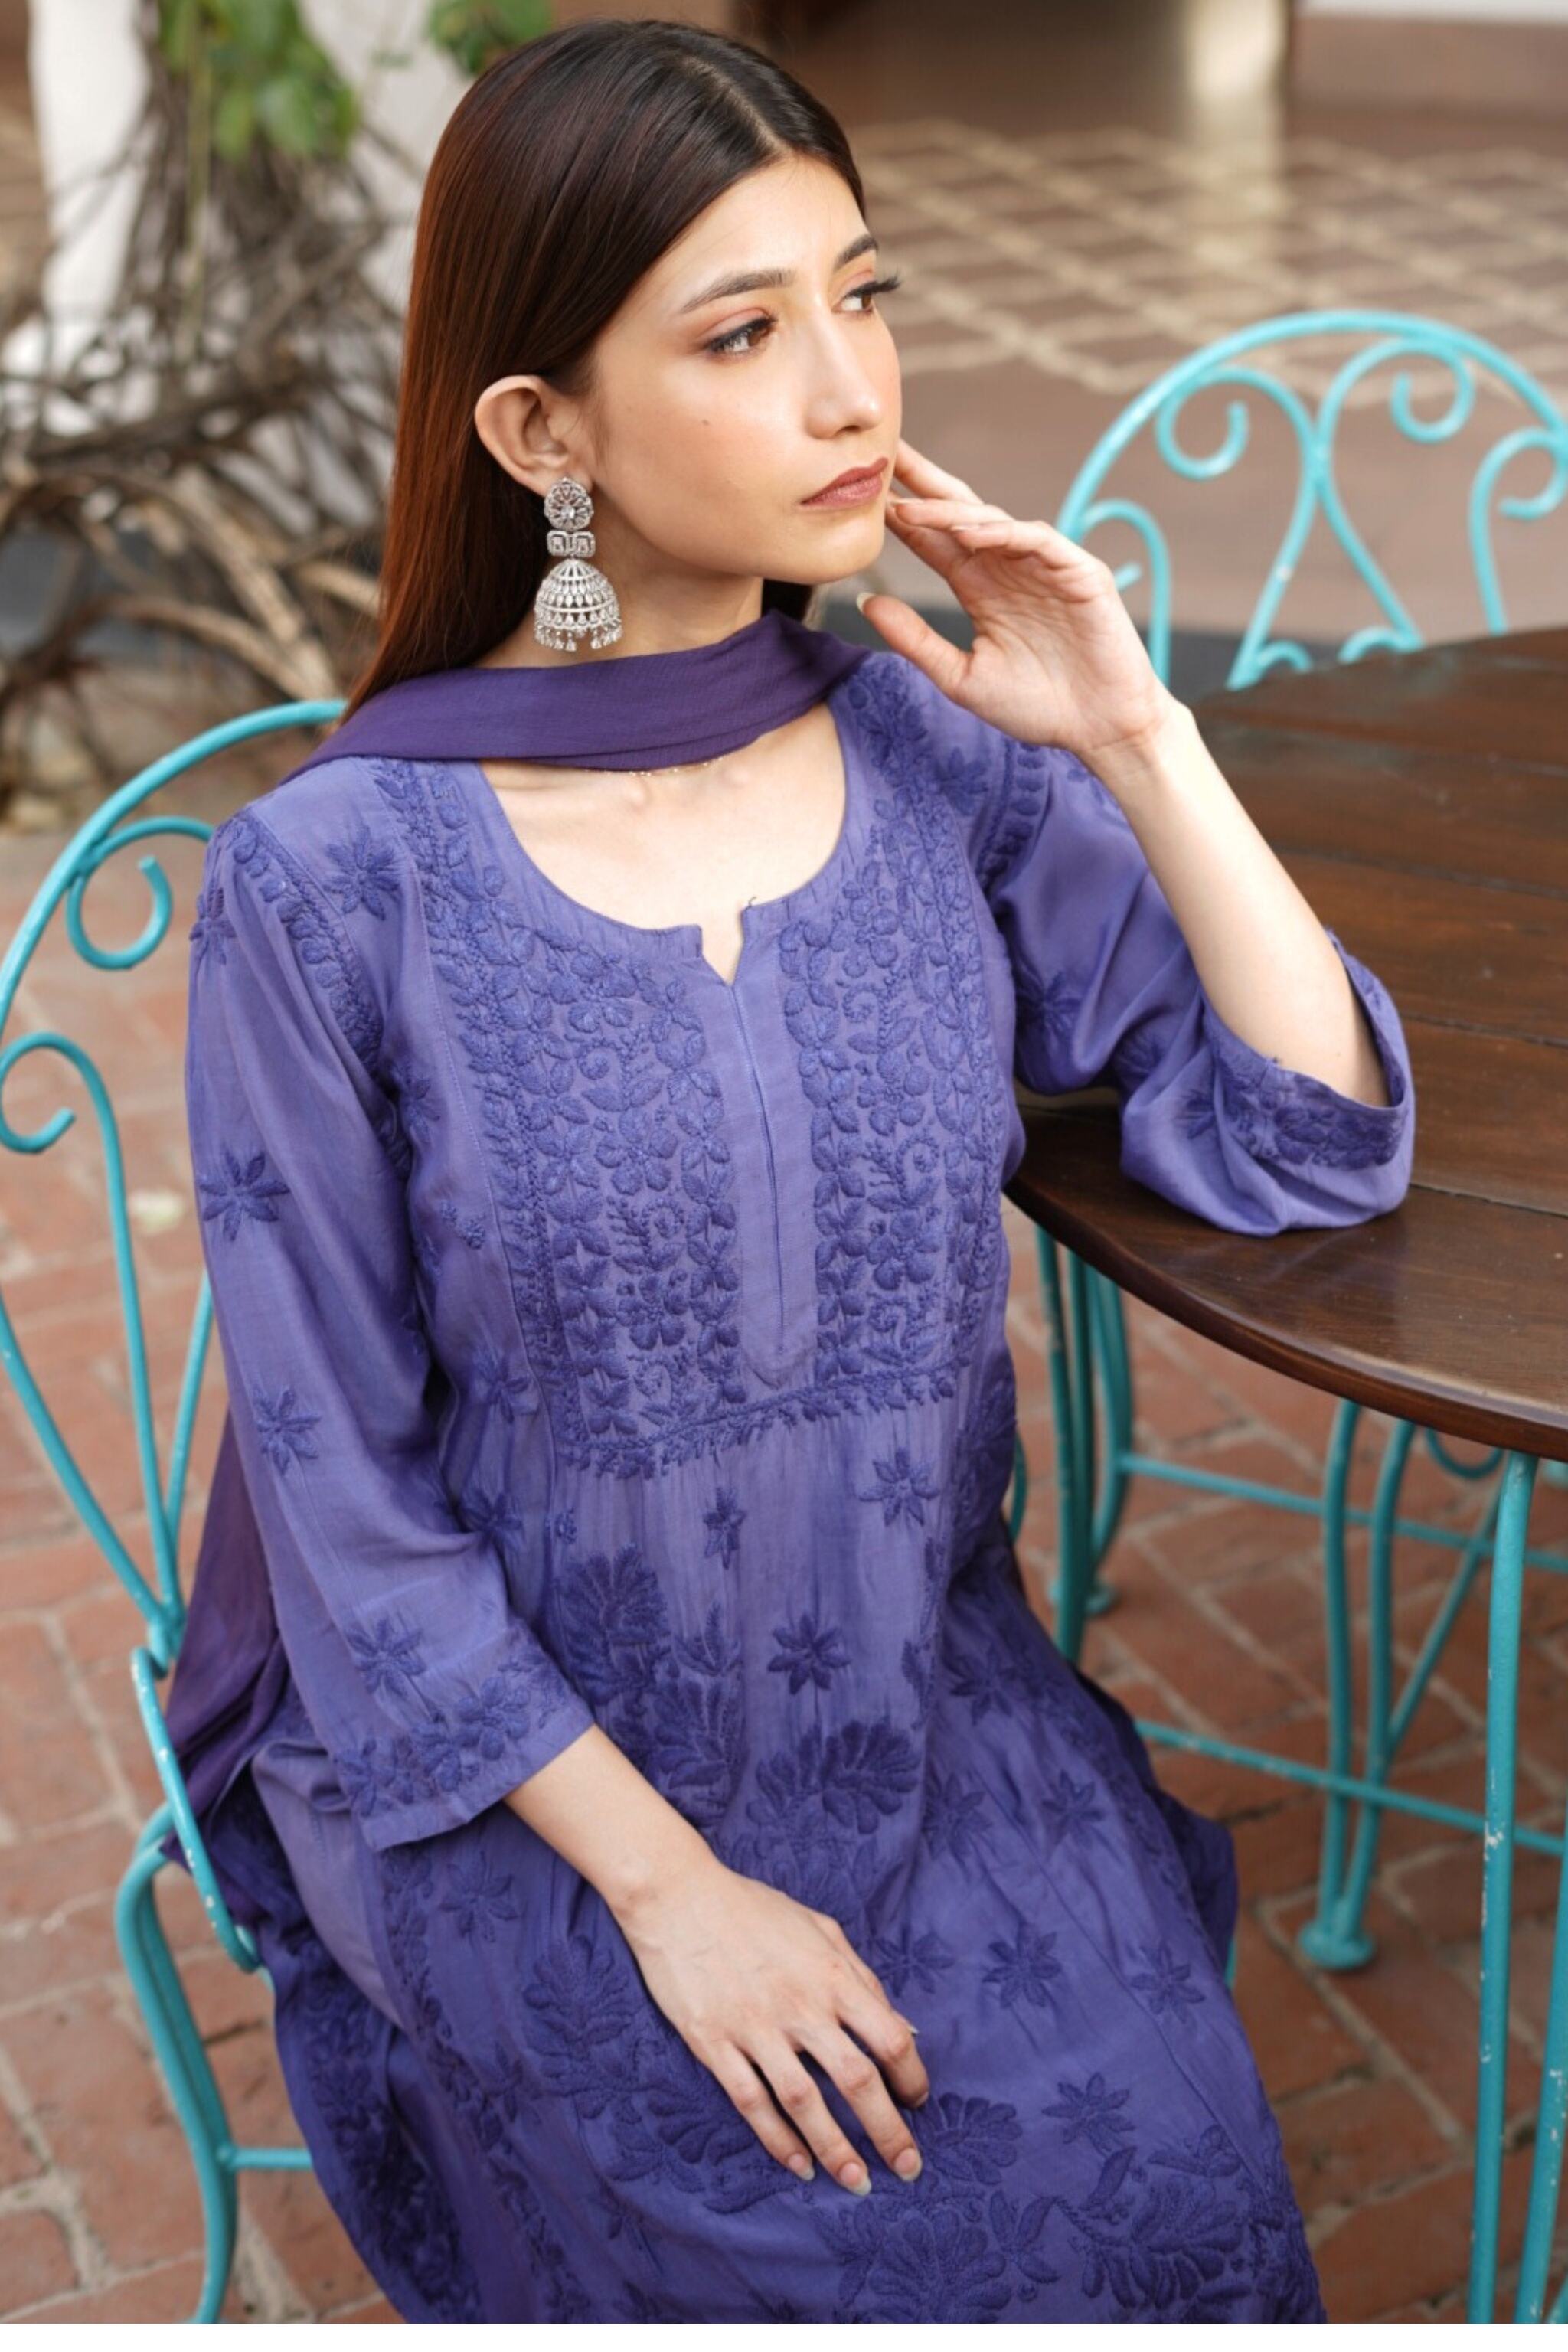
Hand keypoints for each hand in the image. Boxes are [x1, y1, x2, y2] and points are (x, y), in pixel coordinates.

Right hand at [612, 1855, 930, 2192]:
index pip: (888, 2037)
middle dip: (887, 2131)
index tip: (917, 2101)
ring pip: (804, 2103)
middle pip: (855, 2080)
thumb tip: (902, 2029)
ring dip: (835, 2149)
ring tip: (857, 2182)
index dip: (911, 2076)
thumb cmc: (754, 1910)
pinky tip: (799, 2165)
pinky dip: (777, 2140)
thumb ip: (862, 1978)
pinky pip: (751, 2102)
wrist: (678, 1898)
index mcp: (831, 1975)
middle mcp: (799, 2006)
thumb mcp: (819, 1929)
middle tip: (907, 2167)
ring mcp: (754, 2028)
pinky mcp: (714, 2044)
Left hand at [859, 435, 1181, 769]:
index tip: (862, 494)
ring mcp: (1043, 565)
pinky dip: (1003, 533)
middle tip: (882, 454)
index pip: (933, 541)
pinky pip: (1036, 539)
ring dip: (949, 512)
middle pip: (957, 513)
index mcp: (980, 588)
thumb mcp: (961, 677)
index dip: (900, 517)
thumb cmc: (1037, 707)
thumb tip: (865, 601)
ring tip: (907, 507)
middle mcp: (1007, 567)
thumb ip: (915, 640)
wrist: (1099, 730)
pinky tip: (967, 533)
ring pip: (991, 521)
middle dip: (921, 483)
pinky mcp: (1078, 571)